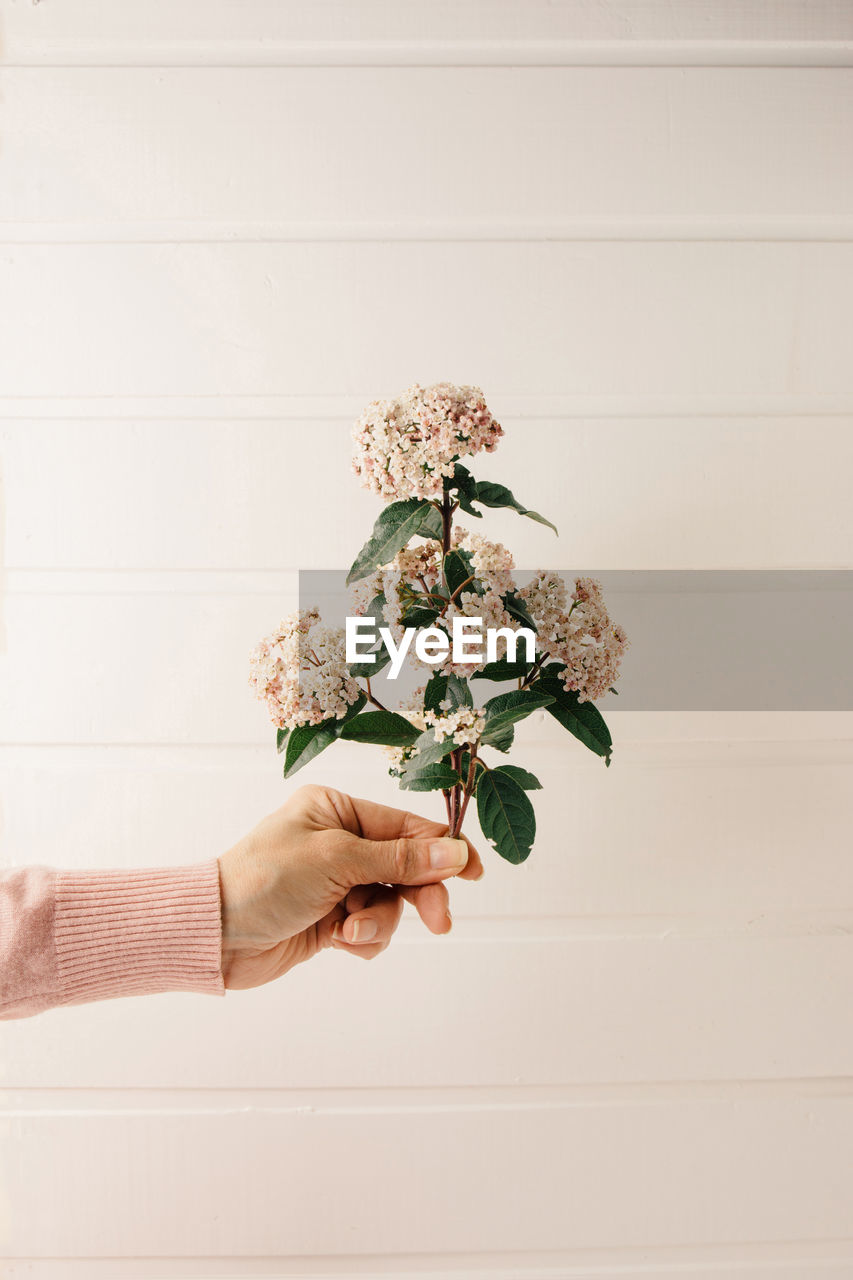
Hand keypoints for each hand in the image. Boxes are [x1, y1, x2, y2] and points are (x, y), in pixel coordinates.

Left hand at [217, 783, 483, 988]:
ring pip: (390, 903)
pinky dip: (362, 938)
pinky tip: (338, 941)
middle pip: (405, 868)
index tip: (474, 873)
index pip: (406, 828)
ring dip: (378, 921)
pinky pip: (370, 929)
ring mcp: (335, 882)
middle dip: (419, 895)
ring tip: (348, 932)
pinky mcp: (330, 919)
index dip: (443, 850)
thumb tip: (454, 854)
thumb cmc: (264, 881)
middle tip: (439, 922)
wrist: (214, 934)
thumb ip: (399, 860)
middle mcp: (339, 842)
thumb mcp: (336, 861)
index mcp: (337, 810)